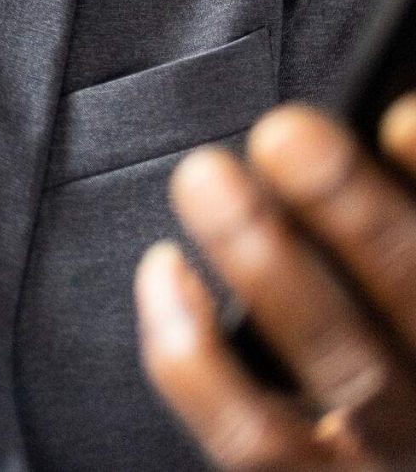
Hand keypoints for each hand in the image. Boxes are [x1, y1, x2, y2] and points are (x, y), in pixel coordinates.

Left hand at [140, 98, 415, 467]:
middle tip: (286, 133)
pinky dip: (194, 355)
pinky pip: (253, 436)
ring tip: (207, 178)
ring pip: (340, 365)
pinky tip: (163, 269)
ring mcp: (387, 452)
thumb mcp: (390, 275)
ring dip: (266, 263)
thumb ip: (399, 200)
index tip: (394, 116)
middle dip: (352, 214)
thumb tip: (389, 120)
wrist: (379, 439)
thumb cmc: (386, 323)